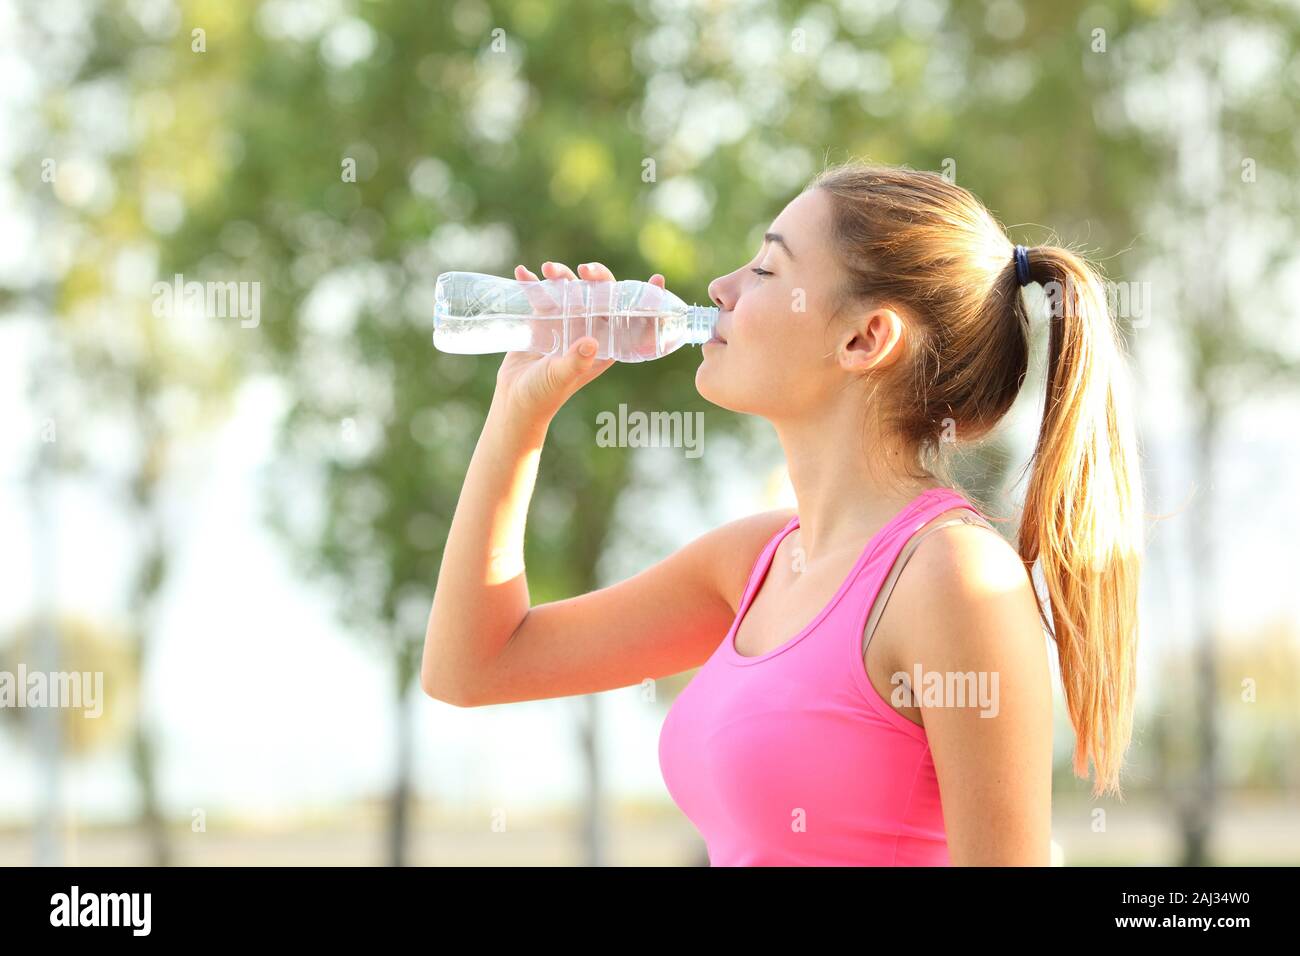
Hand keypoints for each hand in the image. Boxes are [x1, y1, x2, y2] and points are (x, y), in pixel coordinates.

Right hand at [491, 261, 665, 425]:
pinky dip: (534, 283)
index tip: (657, 280)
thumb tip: (591, 343)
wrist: (515, 401)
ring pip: (572, 290)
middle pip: (602, 296)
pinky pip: (543, 295)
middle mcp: (589, 331)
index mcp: (605, 346)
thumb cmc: (543, 394)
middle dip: (598, 278)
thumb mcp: (561, 377)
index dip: (645, 301)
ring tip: (549, 269)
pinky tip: (522, 273)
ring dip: (563, 275)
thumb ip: (576, 362)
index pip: (631, 320)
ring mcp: (567, 323)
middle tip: (586, 270)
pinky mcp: (544, 320)